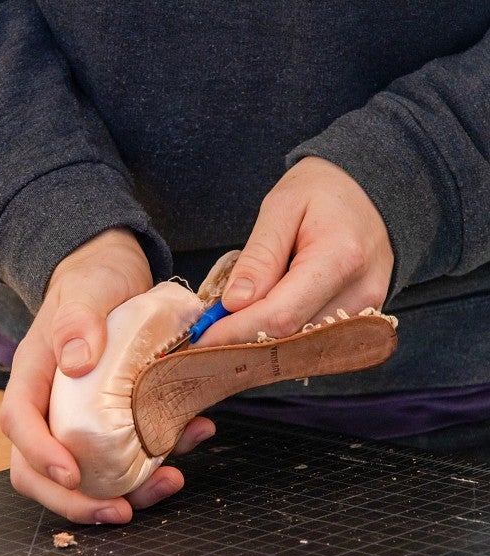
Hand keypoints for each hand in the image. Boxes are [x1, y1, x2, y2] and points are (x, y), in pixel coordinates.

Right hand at [0, 227, 214, 522]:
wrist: (117, 272)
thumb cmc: (94, 278)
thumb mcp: (86, 290)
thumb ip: (76, 320)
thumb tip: (75, 362)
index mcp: (36, 373)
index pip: (19, 422)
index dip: (39, 456)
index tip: (72, 474)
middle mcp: (55, 400)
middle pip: (45, 466)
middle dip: (77, 501)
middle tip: (121, 511)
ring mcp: (87, 411)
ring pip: (92, 468)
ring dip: (129, 488)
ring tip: (171, 482)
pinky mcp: (120, 412)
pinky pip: (132, 446)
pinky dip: (162, 455)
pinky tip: (195, 435)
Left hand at [198, 157, 393, 345]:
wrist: (371, 189)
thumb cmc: (323, 190)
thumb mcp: (281, 207)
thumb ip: (259, 257)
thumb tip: (234, 304)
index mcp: (339, 259)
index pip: (280, 315)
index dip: (236, 332)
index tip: (201, 337)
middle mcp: (360, 293)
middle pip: (291, 338)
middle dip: (243, 341)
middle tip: (207, 334)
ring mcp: (367, 310)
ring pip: (302, 347)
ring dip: (261, 342)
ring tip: (229, 326)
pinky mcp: (363, 319)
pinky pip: (315, 341)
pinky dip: (282, 338)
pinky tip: (258, 325)